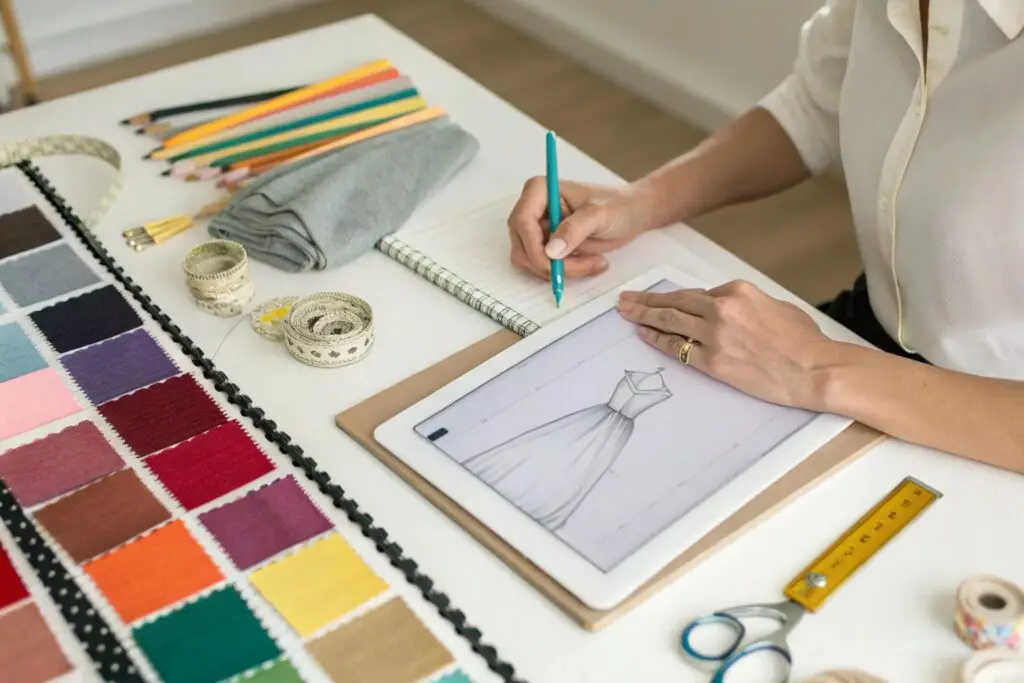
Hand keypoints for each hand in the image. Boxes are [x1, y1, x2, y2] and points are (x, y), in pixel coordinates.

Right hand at [507, 177, 655, 278]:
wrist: (630, 213)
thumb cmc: (617, 206)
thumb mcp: (599, 215)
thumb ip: (574, 229)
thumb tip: (551, 250)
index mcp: (539, 190)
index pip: (522, 222)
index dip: (534, 246)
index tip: (555, 261)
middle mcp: (532, 208)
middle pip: (522, 245)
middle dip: (548, 263)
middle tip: (583, 266)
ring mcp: (536, 228)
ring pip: (530, 260)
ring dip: (557, 270)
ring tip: (590, 263)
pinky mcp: (545, 244)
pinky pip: (541, 266)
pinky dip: (561, 271)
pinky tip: (586, 263)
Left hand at [616, 280, 837, 408]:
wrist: (813, 368)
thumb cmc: (803, 341)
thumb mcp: (775, 307)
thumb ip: (746, 304)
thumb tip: (729, 311)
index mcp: (738, 291)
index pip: (697, 293)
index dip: (675, 298)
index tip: (660, 299)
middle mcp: (722, 308)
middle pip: (675, 302)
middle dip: (646, 300)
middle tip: (625, 299)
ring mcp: (714, 334)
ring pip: (669, 320)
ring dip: (643, 316)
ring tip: (625, 312)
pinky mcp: (712, 360)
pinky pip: (676, 347)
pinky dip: (657, 340)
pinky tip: (643, 335)